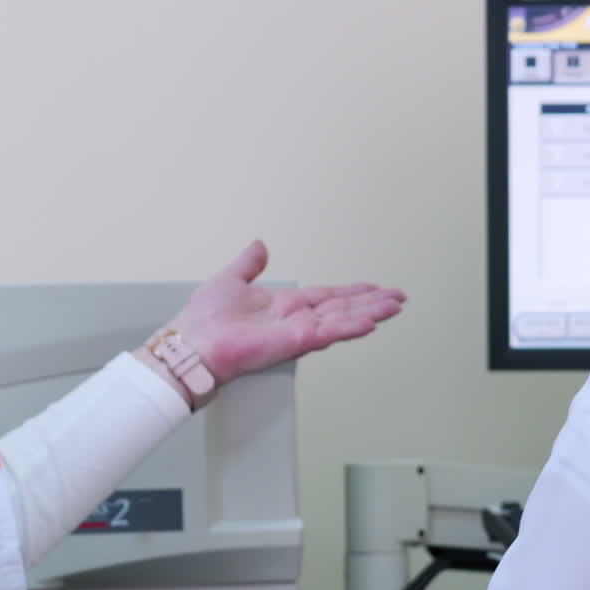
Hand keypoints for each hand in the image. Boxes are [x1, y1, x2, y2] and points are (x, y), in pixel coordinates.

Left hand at [155, 240, 405, 384]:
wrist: (191, 344)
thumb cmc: (203, 320)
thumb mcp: (230, 278)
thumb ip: (250, 264)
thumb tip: (260, 245)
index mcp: (283, 306)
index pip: (326, 297)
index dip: (351, 292)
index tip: (373, 288)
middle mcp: (295, 320)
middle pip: (342, 308)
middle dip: (371, 303)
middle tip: (398, 298)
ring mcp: (298, 332)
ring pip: (342, 320)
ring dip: (370, 313)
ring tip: (395, 306)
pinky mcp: (295, 343)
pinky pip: (329, 333)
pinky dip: (350, 328)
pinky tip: (371, 322)